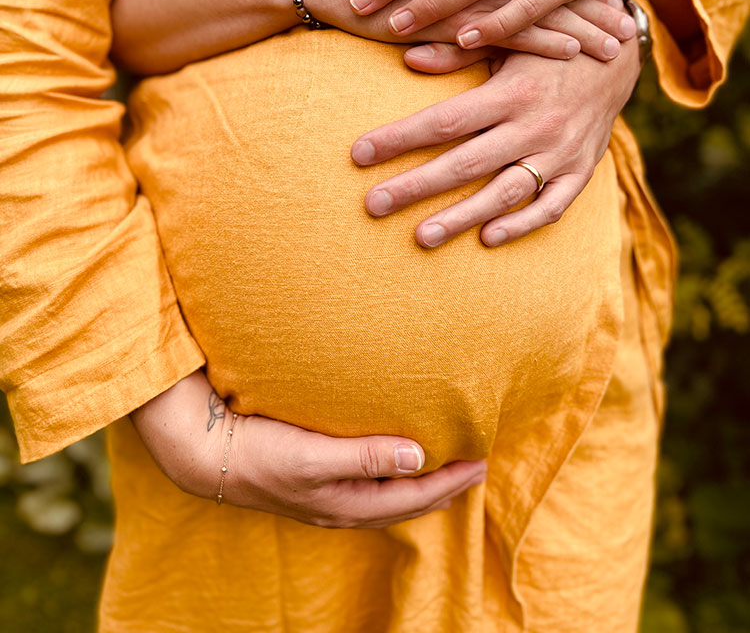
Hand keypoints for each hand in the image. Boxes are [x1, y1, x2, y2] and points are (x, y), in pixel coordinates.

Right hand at [130, 371, 487, 527]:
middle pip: (406, 501)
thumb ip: (365, 456)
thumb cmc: (259, 451)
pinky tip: (393, 457)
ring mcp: (327, 494)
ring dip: (419, 481)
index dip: (451, 481)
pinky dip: (392, 472)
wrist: (207, 453)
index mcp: (347, 504)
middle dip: (443, 485)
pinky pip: (368, 481)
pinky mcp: (315, 477)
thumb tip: (418, 456)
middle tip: (476, 464)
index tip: (483, 462)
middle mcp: (342, 505)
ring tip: (445, 464)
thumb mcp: (313, 456)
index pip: (414, 497)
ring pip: (388, 493)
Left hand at [349, 34, 642, 247]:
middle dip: (414, 187)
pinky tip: (487, 238)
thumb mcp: (509, 35)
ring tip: (419, 237)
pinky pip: (551, 207)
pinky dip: (521, 225)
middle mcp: (534, 126)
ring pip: (504, 194)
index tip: (358, 153)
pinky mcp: (580, 171)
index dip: (399, 139)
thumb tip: (408, 58)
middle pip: (464, 164)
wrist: (620, 54)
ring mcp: (560, 154)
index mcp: (511, 91)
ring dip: (461, 218)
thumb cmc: (549, 39)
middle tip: (372, 204)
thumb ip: (460, 47)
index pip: (444, 121)